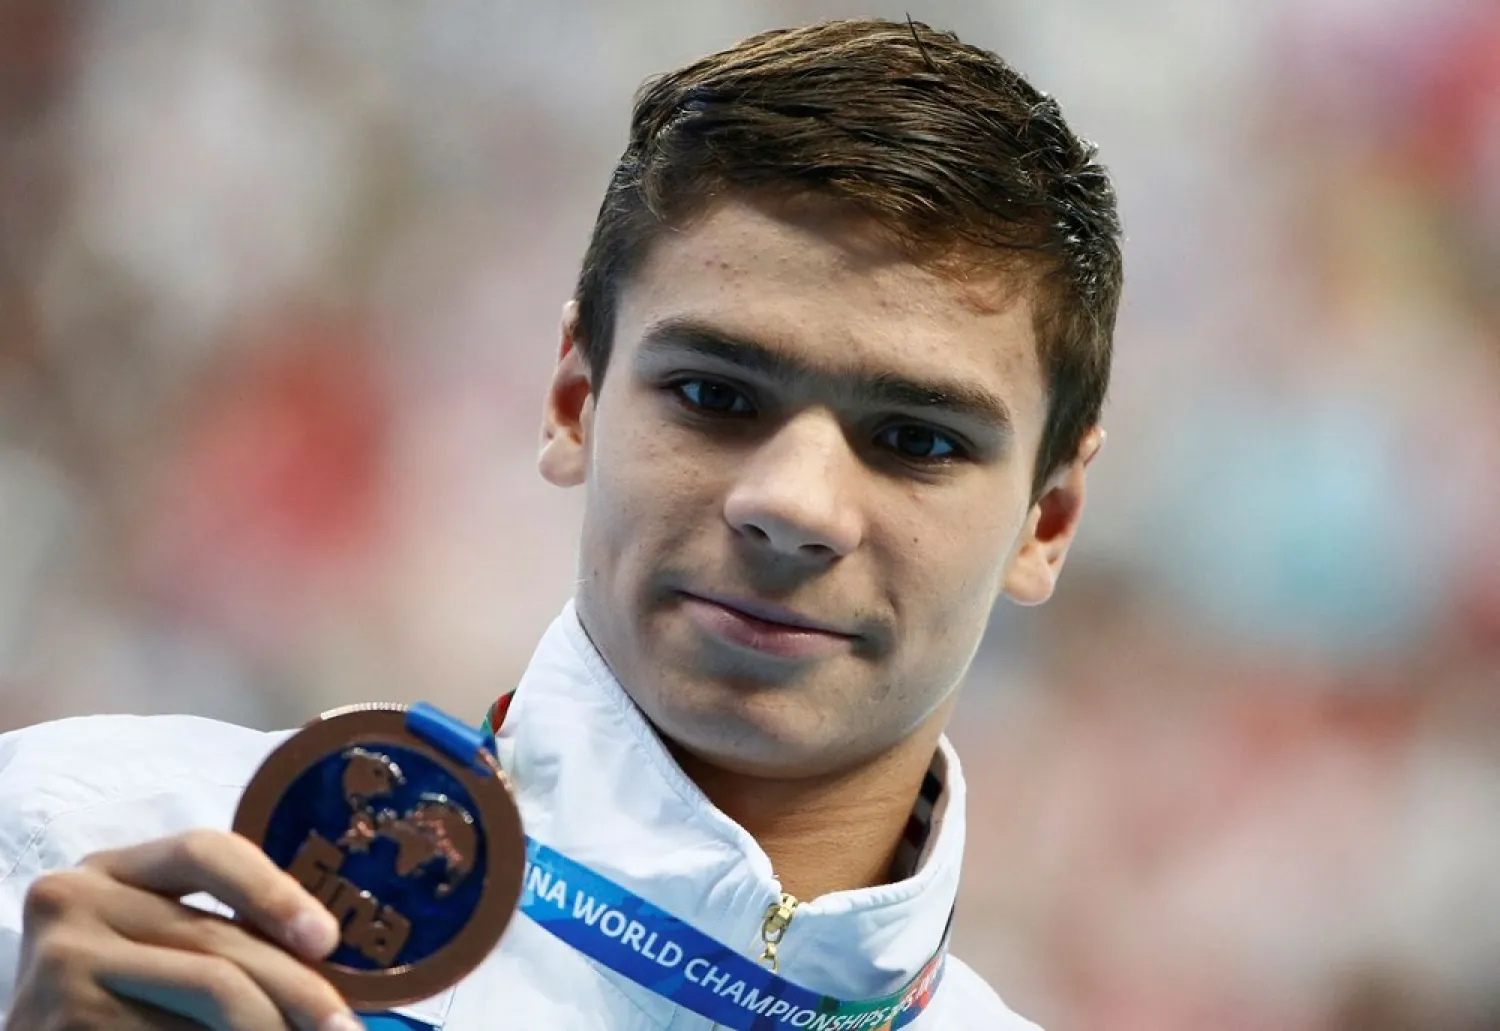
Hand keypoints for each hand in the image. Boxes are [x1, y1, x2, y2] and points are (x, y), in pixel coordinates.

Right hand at [6, 830, 361, 1029]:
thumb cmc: (115, 996)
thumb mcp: (156, 945)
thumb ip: (221, 936)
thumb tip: (326, 956)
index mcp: (109, 870)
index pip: (204, 850)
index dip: (274, 890)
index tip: (327, 939)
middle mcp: (75, 903)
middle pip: (219, 937)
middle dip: (297, 987)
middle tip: (344, 1026)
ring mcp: (62, 967)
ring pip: (210, 993)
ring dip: (271, 1026)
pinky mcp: (59, 1025)